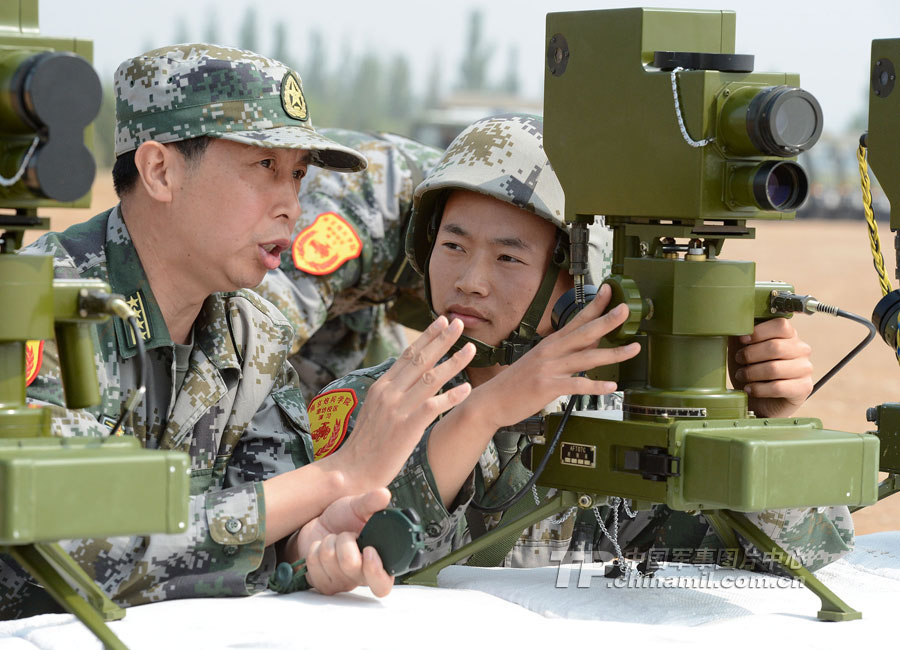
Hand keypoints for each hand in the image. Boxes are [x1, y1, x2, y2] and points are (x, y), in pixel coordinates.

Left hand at [293, 488, 393, 596]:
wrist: (319, 526)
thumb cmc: (344, 519)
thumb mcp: (358, 506)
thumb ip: (372, 502)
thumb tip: (384, 494)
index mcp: (379, 562)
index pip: (383, 583)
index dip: (375, 570)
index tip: (368, 549)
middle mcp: (361, 577)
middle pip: (352, 568)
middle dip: (345, 543)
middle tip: (346, 535)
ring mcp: (341, 582)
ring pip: (330, 560)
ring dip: (329, 541)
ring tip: (334, 538)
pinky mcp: (322, 583)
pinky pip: (314, 564)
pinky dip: (315, 549)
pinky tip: (322, 547)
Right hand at [321, 316, 474, 492]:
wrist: (352, 471)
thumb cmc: (367, 445)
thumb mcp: (375, 410)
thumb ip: (391, 394)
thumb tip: (406, 379)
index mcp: (382, 386)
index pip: (407, 355)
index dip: (426, 337)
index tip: (441, 322)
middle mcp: (389, 393)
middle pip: (420, 359)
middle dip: (441, 339)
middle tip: (459, 323)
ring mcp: (398, 410)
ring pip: (431, 379)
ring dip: (454, 362)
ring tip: (471, 348)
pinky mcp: (407, 428)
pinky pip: (433, 407)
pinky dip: (451, 397)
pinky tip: (467, 389)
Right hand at [471, 283, 640, 430]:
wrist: (491, 401)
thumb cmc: (517, 383)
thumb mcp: (541, 362)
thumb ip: (566, 352)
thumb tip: (592, 341)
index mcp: (550, 344)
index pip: (576, 319)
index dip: (594, 305)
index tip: (610, 291)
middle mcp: (550, 352)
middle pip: (584, 332)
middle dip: (607, 320)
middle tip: (626, 310)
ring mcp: (549, 368)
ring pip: (586, 358)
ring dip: (612, 353)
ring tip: (633, 349)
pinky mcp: (548, 386)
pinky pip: (577, 385)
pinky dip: (595, 386)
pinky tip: (611, 386)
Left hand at [728, 318, 812, 417]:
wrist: (761, 400)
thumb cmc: (753, 370)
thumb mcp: (744, 350)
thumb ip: (742, 335)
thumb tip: (732, 325)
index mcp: (789, 335)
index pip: (780, 325)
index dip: (758, 332)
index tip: (742, 340)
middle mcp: (801, 350)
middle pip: (775, 347)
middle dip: (750, 355)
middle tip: (739, 360)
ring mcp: (805, 369)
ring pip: (774, 368)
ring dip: (751, 373)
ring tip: (742, 376)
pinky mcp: (803, 388)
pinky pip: (778, 387)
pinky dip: (758, 389)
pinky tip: (750, 389)